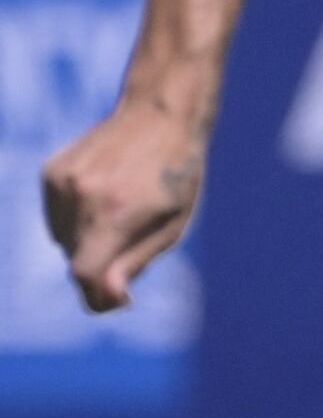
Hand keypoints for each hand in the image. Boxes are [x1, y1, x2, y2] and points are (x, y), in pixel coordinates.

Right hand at [43, 95, 204, 313]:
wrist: (161, 115)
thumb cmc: (176, 176)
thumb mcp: (173, 225)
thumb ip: (136, 263)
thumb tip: (108, 299)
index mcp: (117, 212)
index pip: (85, 274)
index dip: (97, 296)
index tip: (118, 301)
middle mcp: (82, 196)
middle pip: (75, 260)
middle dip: (101, 265)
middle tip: (134, 239)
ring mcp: (61, 182)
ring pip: (63, 240)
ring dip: (87, 242)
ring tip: (121, 212)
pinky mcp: (50, 172)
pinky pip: (56, 218)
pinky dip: (75, 220)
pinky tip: (103, 197)